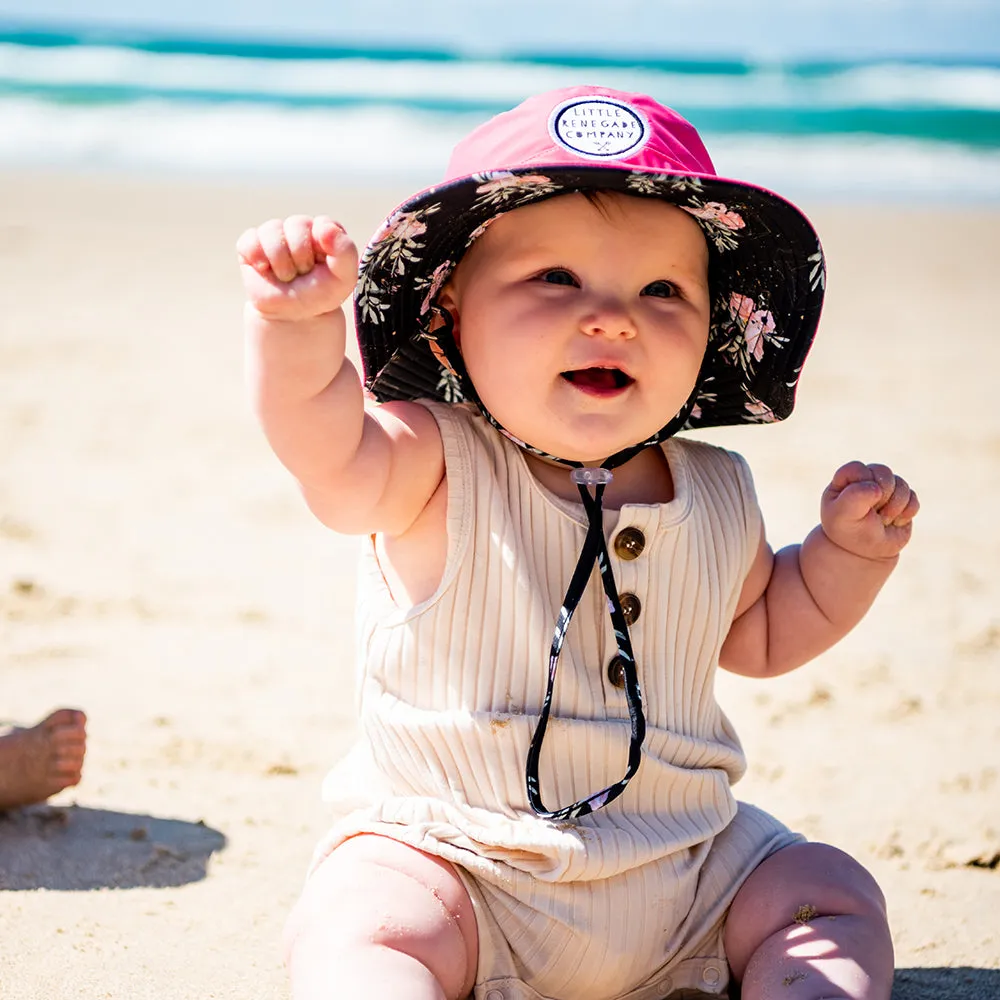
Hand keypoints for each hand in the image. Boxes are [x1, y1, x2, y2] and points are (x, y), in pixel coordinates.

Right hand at [236, 216, 357, 321]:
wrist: (295, 315)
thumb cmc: (321, 293)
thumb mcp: (344, 278)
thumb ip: (345, 251)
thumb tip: (324, 226)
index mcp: (323, 230)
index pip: (322, 224)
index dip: (322, 249)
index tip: (323, 268)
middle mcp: (298, 226)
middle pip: (296, 225)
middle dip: (301, 258)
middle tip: (303, 274)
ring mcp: (273, 234)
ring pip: (271, 231)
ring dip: (281, 262)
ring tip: (286, 276)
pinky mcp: (251, 244)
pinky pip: (249, 241)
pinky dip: (258, 259)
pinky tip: (265, 270)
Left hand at [820, 461, 918, 559]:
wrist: (865, 553)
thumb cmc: (849, 532)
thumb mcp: (843, 516)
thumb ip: (854, 497)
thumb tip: (876, 488)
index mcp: (845, 480)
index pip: (858, 468)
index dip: (862, 486)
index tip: (857, 505)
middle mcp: (866, 480)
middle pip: (883, 472)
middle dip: (881, 496)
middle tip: (872, 513)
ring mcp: (886, 489)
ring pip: (901, 484)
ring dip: (893, 507)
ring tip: (881, 520)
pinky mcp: (903, 500)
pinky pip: (913, 498)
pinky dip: (906, 513)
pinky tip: (894, 522)